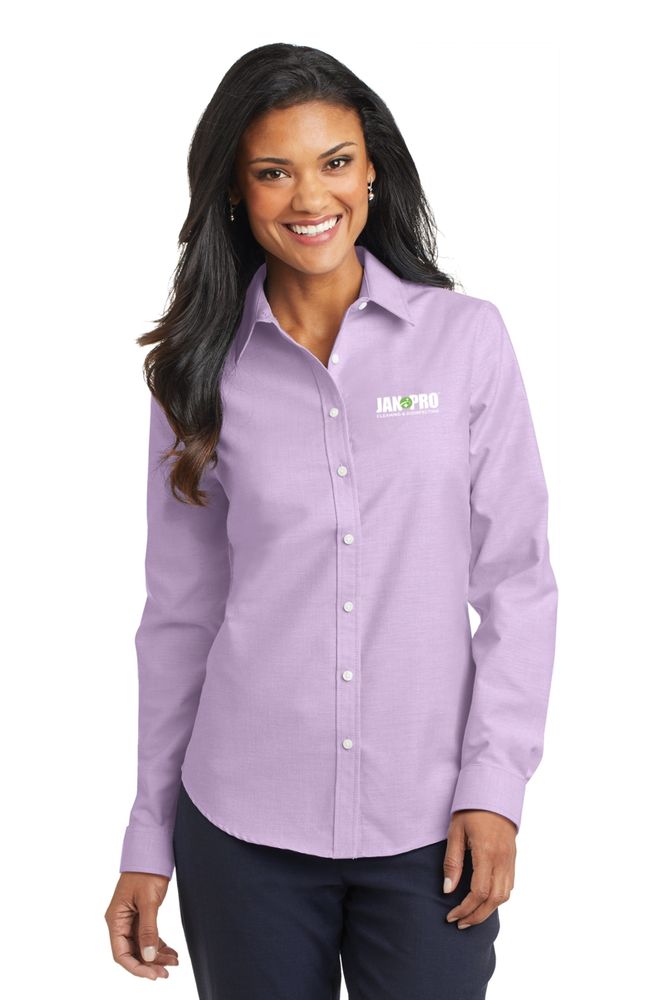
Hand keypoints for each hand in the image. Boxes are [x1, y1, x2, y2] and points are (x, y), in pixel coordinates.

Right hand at [105, 872, 178, 978]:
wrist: (152, 850)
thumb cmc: (146, 871)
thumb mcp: (148, 901)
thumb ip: (148, 929)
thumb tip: (148, 956)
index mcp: (115, 919)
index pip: (120, 953)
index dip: (136, 967)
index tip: (153, 974)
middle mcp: (120, 922)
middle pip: (132, 952)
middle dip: (149, 964)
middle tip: (167, 972)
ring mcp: (130, 919)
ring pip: (141, 946)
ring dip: (156, 956)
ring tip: (174, 962)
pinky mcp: (141, 915)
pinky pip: (148, 936)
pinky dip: (159, 945)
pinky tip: (171, 952)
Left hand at [442, 809, 515, 927]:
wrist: (494, 791)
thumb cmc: (470, 809)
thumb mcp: (455, 832)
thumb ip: (453, 862)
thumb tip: (448, 890)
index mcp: (486, 852)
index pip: (479, 892)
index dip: (465, 908)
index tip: (451, 916)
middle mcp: (502, 859)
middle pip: (494, 900)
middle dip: (477, 916)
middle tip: (460, 923)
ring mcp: (510, 859)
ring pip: (505, 895)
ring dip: (488, 910)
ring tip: (471, 916)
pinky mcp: (513, 858)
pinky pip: (509, 885)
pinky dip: (498, 898)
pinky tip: (485, 900)